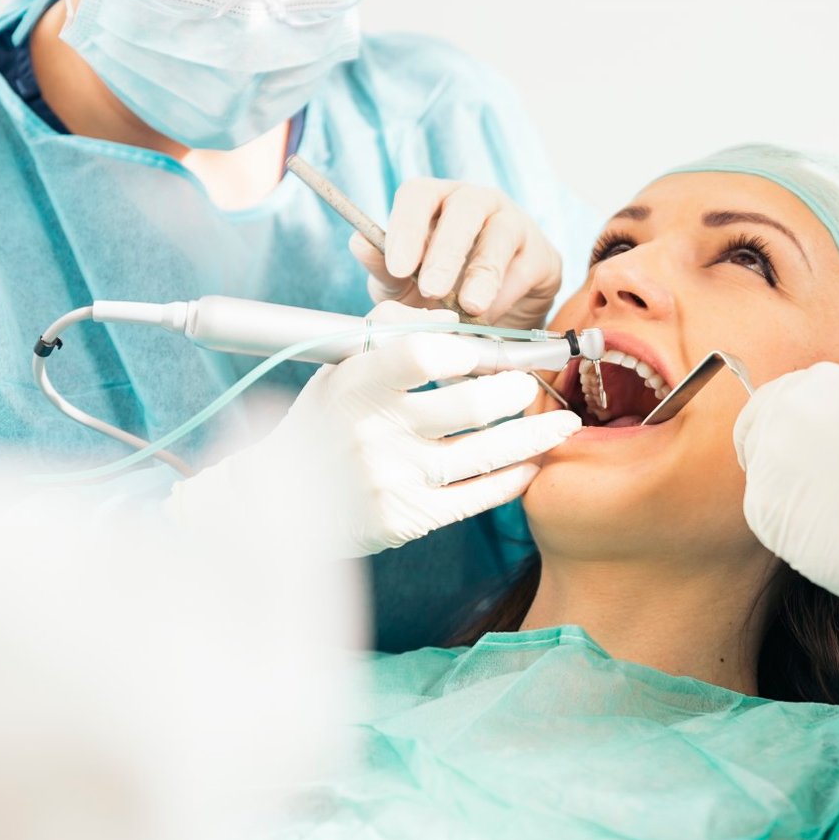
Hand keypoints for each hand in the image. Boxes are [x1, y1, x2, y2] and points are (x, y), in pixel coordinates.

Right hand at [166, 302, 580, 556]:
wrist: (276, 503)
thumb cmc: (324, 422)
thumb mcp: (340, 369)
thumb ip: (392, 335)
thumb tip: (453, 319)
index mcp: (354, 385)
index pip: (420, 355)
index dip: (466, 350)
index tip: (490, 351)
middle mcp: (373, 433)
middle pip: (468, 405)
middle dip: (513, 391)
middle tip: (530, 385)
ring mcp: (392, 479)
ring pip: (484, 453)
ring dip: (533, 436)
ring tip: (562, 424)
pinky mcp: (408, 519)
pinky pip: (476, 496)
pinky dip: (512, 477)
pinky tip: (532, 463)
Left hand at [351, 179, 562, 329]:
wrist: (491, 320)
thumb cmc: (440, 292)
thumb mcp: (403, 285)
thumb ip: (383, 267)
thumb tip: (359, 243)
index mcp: (437, 201)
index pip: (418, 194)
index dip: (406, 226)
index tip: (397, 266)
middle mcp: (477, 202)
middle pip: (465, 207)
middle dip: (447, 250)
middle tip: (431, 289)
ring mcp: (513, 223)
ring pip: (501, 234)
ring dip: (482, 273)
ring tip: (470, 306)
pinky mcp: (542, 254)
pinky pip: (525, 267)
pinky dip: (506, 294)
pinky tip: (490, 316)